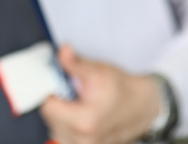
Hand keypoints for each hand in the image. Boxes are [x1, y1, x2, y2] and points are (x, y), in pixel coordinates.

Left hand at [40, 46, 158, 143]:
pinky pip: (63, 133)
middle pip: (48, 117)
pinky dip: (66, 121)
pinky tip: (78, 110)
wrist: (141, 106)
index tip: (57, 82)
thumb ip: (75, 64)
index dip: (49, 90)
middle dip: (55, 100)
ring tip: (76, 100)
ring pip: (54, 125)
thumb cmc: (121, 89)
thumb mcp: (98, 71)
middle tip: (69, 89)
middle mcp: (82, 139)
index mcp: (83, 122)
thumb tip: (62, 52)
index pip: (46, 107)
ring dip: (59, 111)